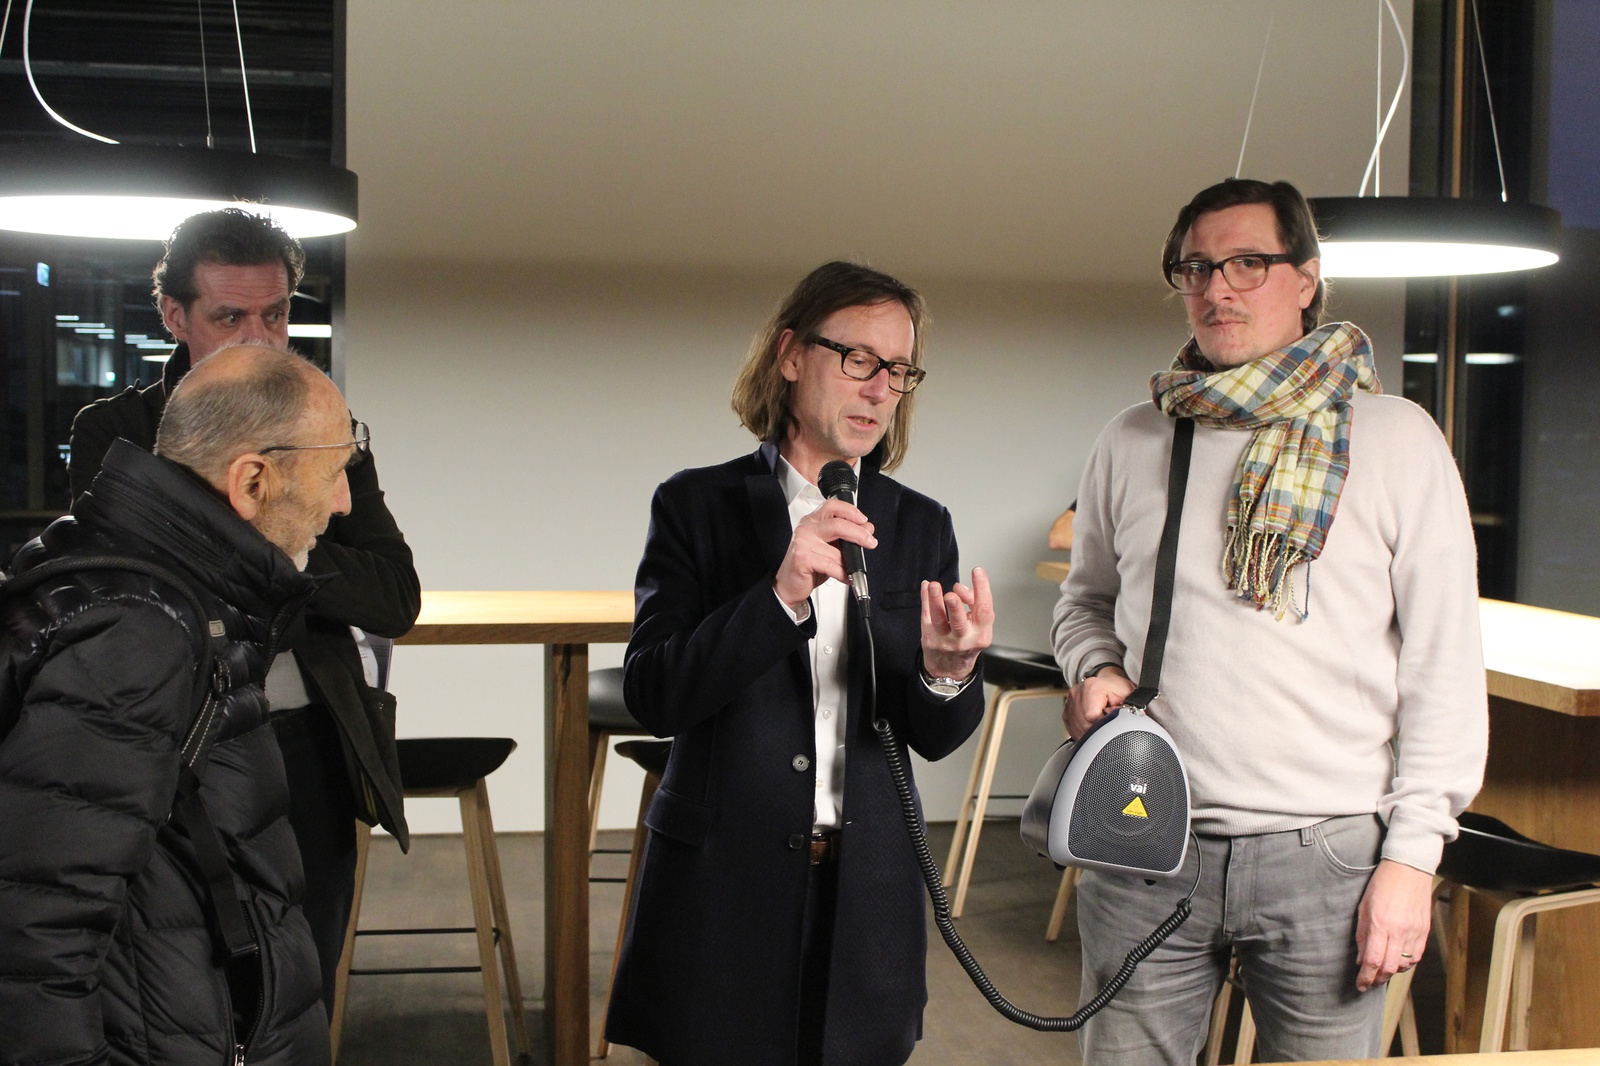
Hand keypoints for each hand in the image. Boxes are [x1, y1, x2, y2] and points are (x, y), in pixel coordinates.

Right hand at [773, 498, 876, 608]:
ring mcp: (802, 542)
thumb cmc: (809, 565)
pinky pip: (829, 565)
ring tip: (854, 569)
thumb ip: (847, 536)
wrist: (789, 585)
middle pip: (837, 524)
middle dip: (858, 534)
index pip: (832, 506)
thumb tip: (867, 528)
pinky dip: (842, 573)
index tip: (864, 520)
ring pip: (836, 550)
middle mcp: (806, 528)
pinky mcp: (802, 558)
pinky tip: (845, 577)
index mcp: (813, 521)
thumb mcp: (831, 547)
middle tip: (870, 542)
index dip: (850, 511)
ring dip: (849, 562)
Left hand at [920, 567, 992, 679]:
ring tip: (933, 585)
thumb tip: (960, 589)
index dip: (982, 590)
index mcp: (981, 634)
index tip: (977, 571)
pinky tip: (925, 587)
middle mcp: (963, 639)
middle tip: (951, 595)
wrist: (950, 669)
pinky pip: (926, 616)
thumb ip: (974, 606)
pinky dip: (925, 600)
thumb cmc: (967, 642)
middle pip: (960, 622)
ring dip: (934, 601)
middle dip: (956, 607)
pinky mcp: (929, 639)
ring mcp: (944, 640)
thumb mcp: (979, 628)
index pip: (984, 610)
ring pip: (939, 620)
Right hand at [1063, 666, 1132, 739]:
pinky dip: (1085, 732)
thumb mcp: (1128, 695)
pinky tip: (1093, 724)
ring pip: (1079, 730)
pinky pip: (1074, 730)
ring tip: (1101, 721)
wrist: (1108, 682)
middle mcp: (1077, 693)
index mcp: (1091, 687)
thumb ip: (1126, 708)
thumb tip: (1119, 722)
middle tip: (1108, 720)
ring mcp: (1069, 703)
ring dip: (1091, 731)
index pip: (1092, 717)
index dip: (1104, 723)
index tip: (1112, 720)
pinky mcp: (1066, 713)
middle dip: (1099, 728)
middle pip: (1085, 725)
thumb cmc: (1118, 689)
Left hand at [1355, 859, 1433, 990]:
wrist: (1408, 869)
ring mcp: (1415, 932)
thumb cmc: (1382, 884)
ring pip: (1404, 965)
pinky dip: (1406, 964)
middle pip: (1389, 968)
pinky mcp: (1425, 931)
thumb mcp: (1364, 907)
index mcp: (1381, 924)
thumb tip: (1361, 959)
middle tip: (1369, 983)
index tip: (1360, 985)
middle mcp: (1399, 931)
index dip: (1366, 978)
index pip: (1373, 961)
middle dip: (1377, 980)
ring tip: (1381, 972)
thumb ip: (1362, 935)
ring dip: (1391, 972)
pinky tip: (1397, 962)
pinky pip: (1416, 957)